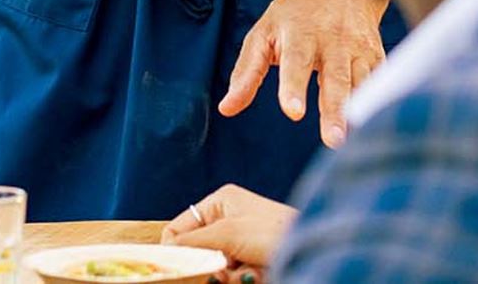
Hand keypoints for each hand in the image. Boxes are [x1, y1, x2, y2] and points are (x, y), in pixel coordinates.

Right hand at [162, 184, 293, 274]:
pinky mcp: (253, 259)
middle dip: (210, 264)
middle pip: (199, 250)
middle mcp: (229, 218)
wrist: (312, 250)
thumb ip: (194, 240)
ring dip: (230, 274)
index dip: (176, 247)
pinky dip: (244, 278)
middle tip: (224, 268)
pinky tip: (258, 273)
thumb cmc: (272, 232)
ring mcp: (242, 241)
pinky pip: (235, 274)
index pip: (180, 226)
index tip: (178, 266)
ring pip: (216, 267)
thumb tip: (166, 249)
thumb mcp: (227, 233)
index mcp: (220, 202)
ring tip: (250, 270)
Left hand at [219, 0, 386, 146]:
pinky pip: (381, 83)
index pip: (296, 61)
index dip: (294, 86)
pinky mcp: (377, 57)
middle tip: (332, 140)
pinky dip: (379, 104)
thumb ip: (247, 72)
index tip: (293, 112)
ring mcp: (359, 48)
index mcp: (300, 33)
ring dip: (359, 112)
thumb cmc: (295, 14)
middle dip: (334, 110)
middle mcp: (333, 40)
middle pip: (335, 78)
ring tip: (351, 140)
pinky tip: (374, 127)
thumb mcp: (264, 32)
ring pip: (362, 83)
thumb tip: (227, 108)